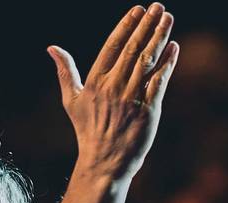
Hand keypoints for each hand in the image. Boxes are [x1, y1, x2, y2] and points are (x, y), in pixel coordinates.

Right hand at [49, 6, 180, 188]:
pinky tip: (174, 48)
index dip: (126, 26)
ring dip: (160, 37)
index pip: (113, 45)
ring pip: (149, 61)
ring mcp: (132, 98)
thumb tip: (52, 48)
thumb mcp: (71, 100)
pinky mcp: (149, 110)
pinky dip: (168, 63)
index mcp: (96, 81)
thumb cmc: (88, 130)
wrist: (105, 162)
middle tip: (158, 6)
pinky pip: (160, 82)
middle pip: (133, 48)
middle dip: (147, 25)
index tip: (137, 10)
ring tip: (167, 18)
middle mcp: (114, 86)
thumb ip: (65, 71)